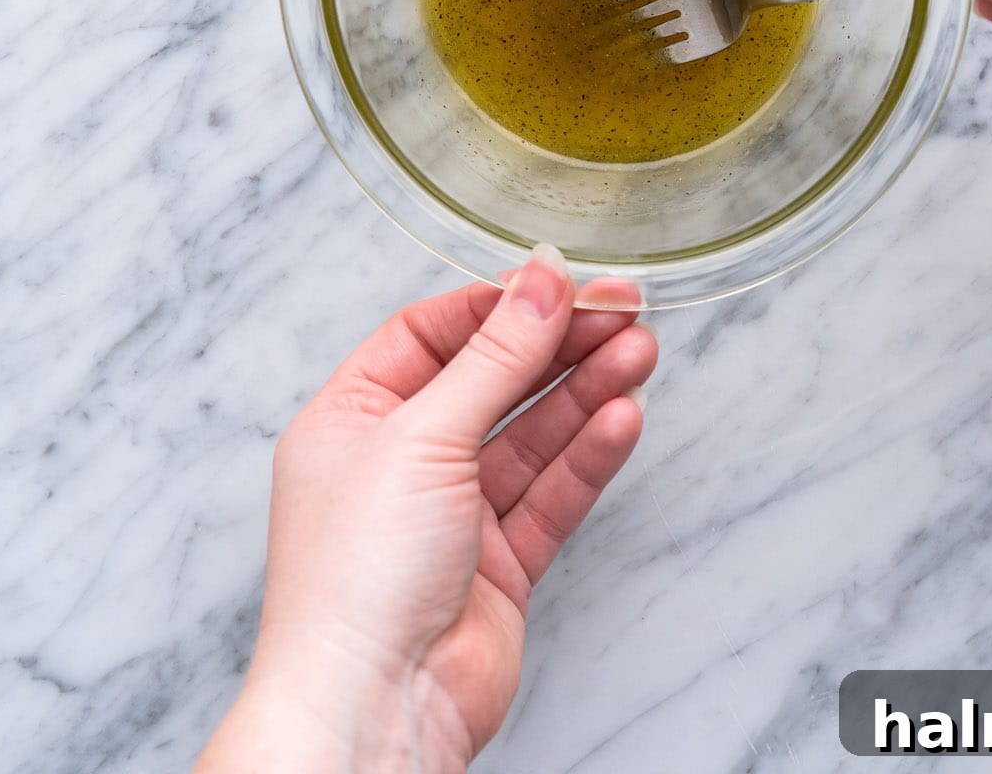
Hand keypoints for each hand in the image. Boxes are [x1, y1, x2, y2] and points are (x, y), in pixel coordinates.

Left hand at [196, 245, 657, 772]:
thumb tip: (538, 280)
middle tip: (621, 310)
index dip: (499, 305)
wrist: (376, 710)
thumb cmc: (355, 581)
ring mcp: (452, 514)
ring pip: (532, 434)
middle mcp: (400, 461)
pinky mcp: (499, 562)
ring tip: (639, 352)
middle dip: (558, 344)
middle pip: (493, 380)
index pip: (434, 335)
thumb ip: (494, 358)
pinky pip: (551, 492)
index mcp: (353, 419)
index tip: (559, 281)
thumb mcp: (423, 437)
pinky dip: (588, 454)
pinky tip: (622, 416)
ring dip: (585, 391)